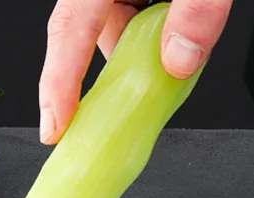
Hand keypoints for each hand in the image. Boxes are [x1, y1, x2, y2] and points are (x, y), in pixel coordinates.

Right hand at [39, 0, 232, 143]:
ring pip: (118, 28)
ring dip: (145, 52)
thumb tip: (179, 63)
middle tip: (143, 100)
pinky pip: (137, 17)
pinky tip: (182, 39)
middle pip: (91, 33)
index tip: (55, 130)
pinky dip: (155, 38)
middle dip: (120, 71)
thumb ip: (197, 10)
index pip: (70, 28)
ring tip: (182, 54)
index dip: (59, 83)